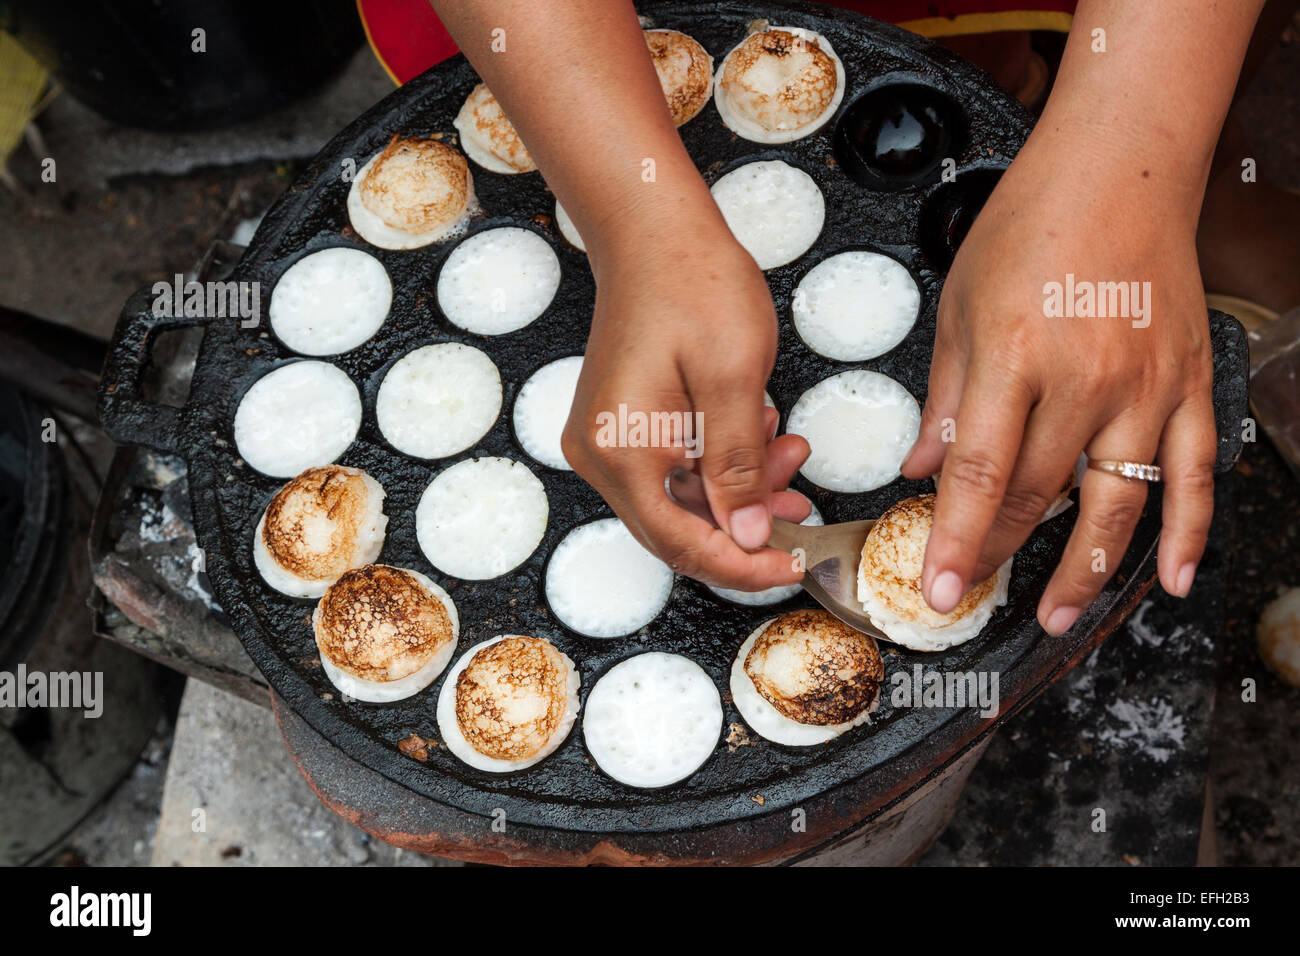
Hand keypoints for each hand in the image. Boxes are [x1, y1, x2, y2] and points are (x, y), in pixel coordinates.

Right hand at [562, 224, 811, 589]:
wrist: (655, 232)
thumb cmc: (690, 283)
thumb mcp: (734, 377)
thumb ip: (740, 467)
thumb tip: (749, 536)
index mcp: (620, 448)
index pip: (681, 543)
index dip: (741, 565)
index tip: (789, 565)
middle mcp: (600, 453)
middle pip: (676, 530)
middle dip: (744, 528)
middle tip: (799, 507)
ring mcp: (605, 439)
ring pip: (679, 501)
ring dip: (738, 492)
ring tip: (788, 456)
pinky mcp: (620, 426)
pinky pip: (672, 470)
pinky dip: (720, 466)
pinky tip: (757, 438)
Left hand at [902, 132, 1216, 633]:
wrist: (1121, 167)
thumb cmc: (1032, 224)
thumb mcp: (960, 306)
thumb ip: (944, 398)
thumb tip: (919, 468)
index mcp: (1016, 355)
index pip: (982, 473)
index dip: (959, 539)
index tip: (940, 587)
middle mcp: (1087, 376)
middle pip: (1041, 494)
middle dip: (1002, 554)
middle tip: (976, 593)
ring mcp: (1148, 384)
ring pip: (1117, 499)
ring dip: (1085, 567)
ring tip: (1056, 615)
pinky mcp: (1191, 382)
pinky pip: (1194, 472)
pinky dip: (1186, 531)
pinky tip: (1168, 578)